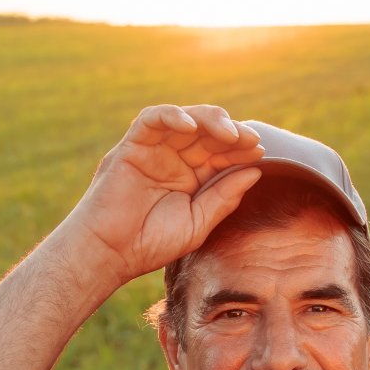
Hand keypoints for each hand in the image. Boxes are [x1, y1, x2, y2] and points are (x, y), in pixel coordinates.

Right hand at [54, 104, 265, 285]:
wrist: (110, 253)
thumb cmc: (150, 243)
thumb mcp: (197, 223)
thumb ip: (224, 198)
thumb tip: (255, 172)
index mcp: (191, 176)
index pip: (220, 152)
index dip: (241, 149)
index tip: (259, 152)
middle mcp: (174, 158)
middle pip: (207, 132)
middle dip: (231, 133)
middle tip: (249, 140)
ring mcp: (153, 149)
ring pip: (184, 120)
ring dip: (209, 121)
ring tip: (229, 133)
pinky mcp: (132, 145)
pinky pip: (152, 119)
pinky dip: (172, 116)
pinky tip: (191, 126)